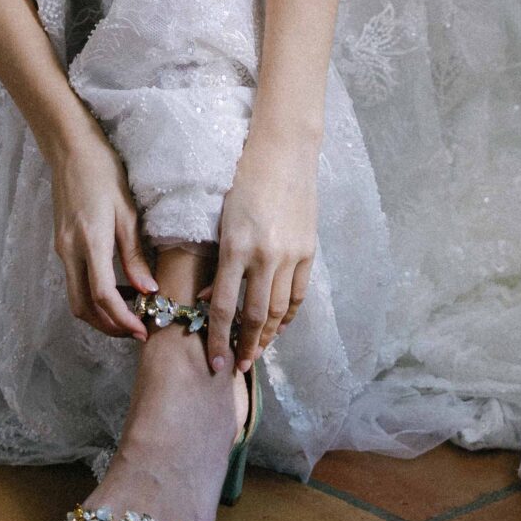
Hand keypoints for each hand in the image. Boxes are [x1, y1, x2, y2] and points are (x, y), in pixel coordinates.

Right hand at [47, 124, 157, 340]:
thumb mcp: (127, 211)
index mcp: (90, 241)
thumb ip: (134, 254)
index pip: (102, 295)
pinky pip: (74, 281)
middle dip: (109, 326)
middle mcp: (69, 251)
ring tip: (130, 310)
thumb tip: (146, 290)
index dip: (122, 319)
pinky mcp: (61, 245)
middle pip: (83, 307)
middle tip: (136, 330)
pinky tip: (116, 286)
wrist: (70, 148)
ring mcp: (61, 249)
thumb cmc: (103, 171)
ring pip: (75, 298)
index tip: (142, 331)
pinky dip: (93, 295)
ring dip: (100, 313)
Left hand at [200, 126, 318, 374]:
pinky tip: (278, 327)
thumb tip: (212, 299)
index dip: (219, 340)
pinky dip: (288, 315)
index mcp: (236, 247)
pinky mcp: (308, 251)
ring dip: (267, 336)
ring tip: (256, 352)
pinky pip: (298, 294)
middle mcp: (264, 256)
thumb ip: (218, 262)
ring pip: (279, 310)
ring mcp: (290, 255)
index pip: (224, 308)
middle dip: (245, 346)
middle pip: (254, 317)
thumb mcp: (221, 219)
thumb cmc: (242, 180)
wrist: (283, 154)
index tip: (216, 362)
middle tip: (237, 366)